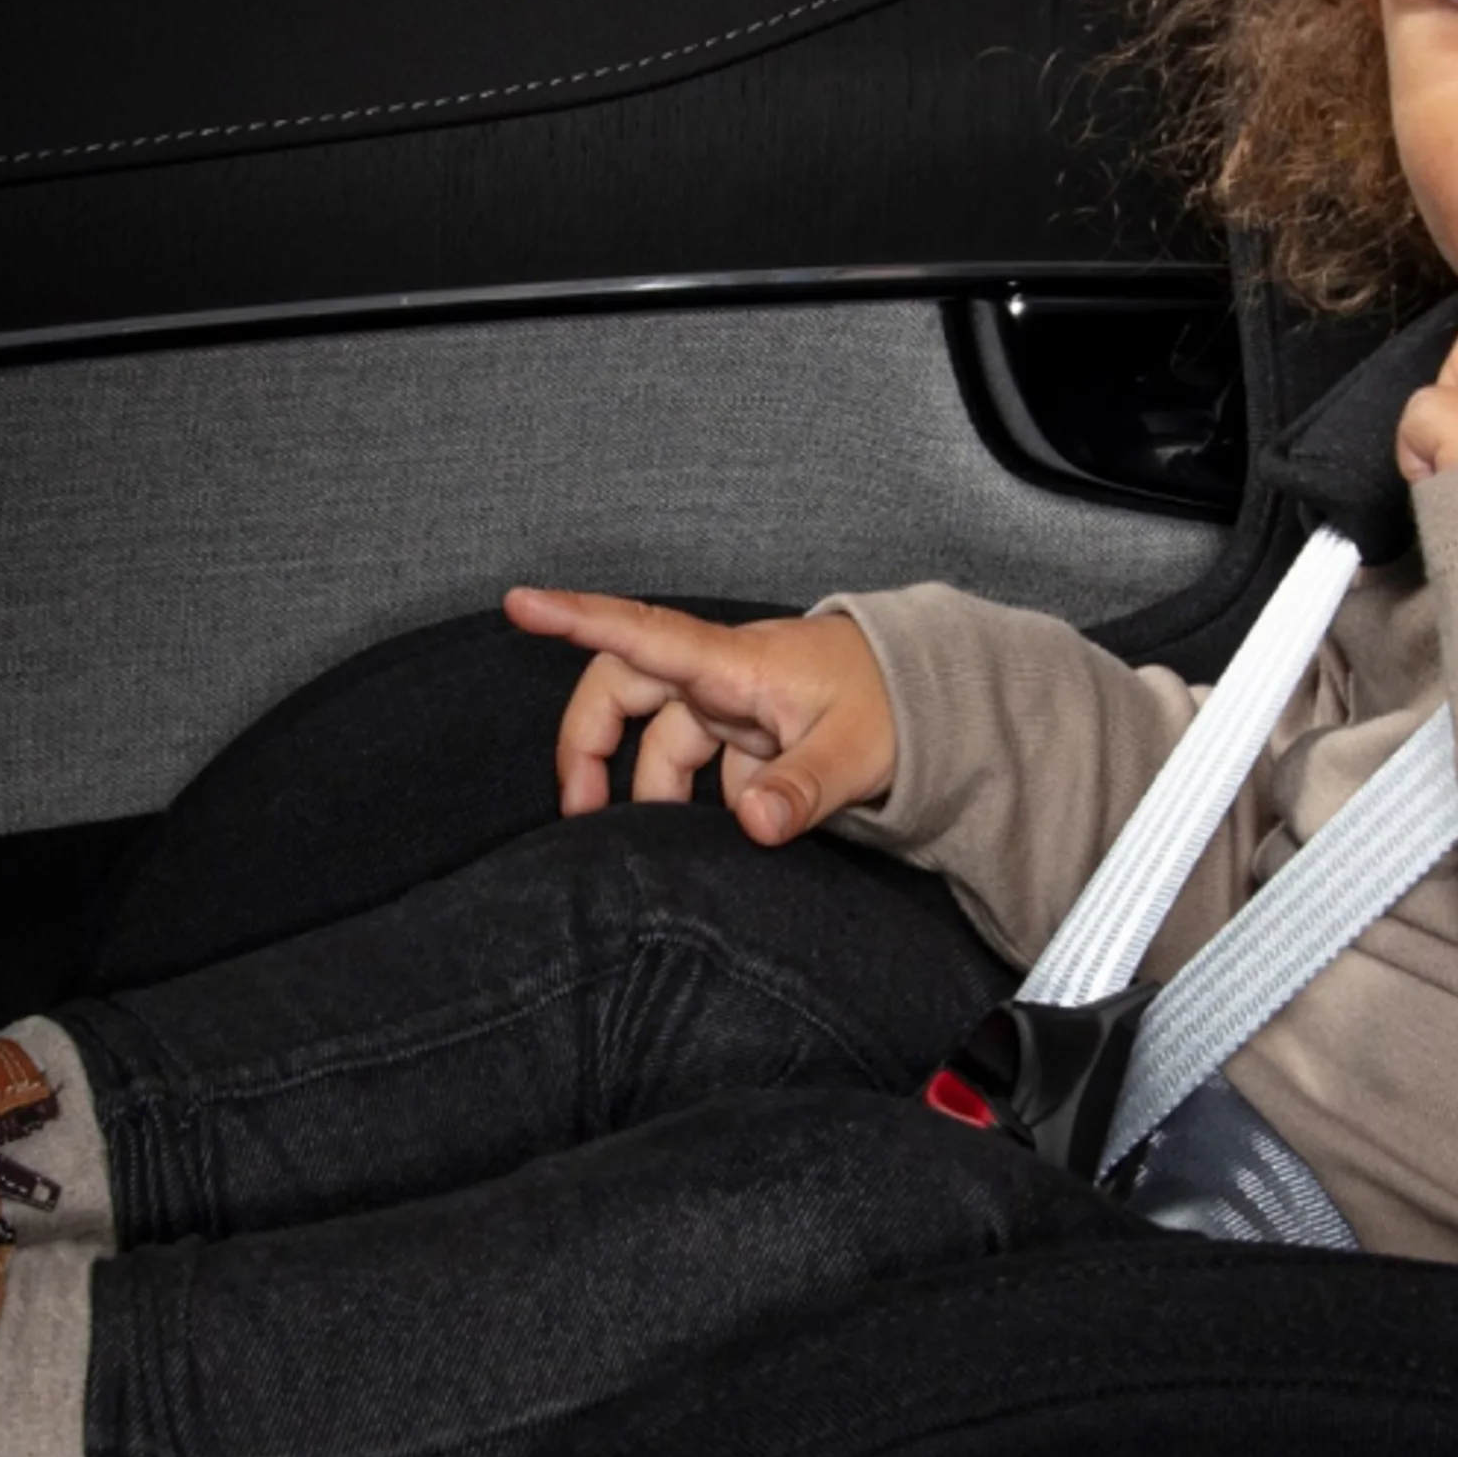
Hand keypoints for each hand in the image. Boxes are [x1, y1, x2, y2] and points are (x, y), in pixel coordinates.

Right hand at [504, 588, 897, 841]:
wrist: (938, 695)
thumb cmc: (897, 703)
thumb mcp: (858, 749)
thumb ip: (801, 788)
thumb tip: (753, 823)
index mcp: (738, 664)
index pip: (643, 634)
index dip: (577, 618)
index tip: (519, 603)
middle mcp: (724, 676)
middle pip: (624, 691)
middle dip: (588, 744)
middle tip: (581, 814)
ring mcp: (734, 703)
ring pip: (660, 740)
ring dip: (649, 792)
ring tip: (653, 852)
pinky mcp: (749, 732)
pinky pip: (699, 763)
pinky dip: (697, 802)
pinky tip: (716, 839)